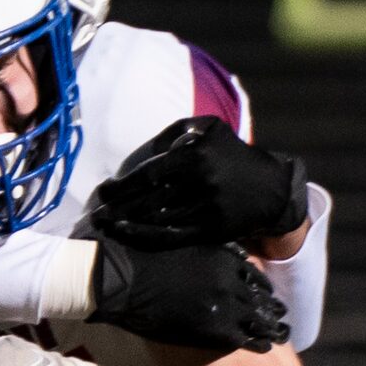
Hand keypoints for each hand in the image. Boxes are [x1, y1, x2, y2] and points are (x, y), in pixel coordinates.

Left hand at [88, 116, 308, 247]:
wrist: (270, 187)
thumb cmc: (230, 154)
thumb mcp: (208, 128)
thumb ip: (174, 132)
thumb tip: (143, 151)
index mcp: (195, 155)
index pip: (148, 174)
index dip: (121, 187)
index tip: (102, 192)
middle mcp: (200, 181)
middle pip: (147, 199)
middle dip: (117, 208)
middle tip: (96, 214)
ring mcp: (206, 208)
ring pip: (156, 219)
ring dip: (126, 224)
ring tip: (105, 226)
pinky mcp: (211, 230)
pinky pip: (170, 236)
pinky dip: (145, 237)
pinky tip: (128, 236)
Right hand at [88, 240, 285, 352]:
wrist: (123, 279)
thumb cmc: (142, 260)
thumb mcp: (183, 246)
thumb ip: (207, 253)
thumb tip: (215, 256)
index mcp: (224, 257)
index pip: (255, 274)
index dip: (263, 287)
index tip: (268, 295)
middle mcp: (231, 278)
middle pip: (261, 296)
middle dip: (271, 308)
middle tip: (281, 316)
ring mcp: (226, 303)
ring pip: (260, 318)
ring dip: (271, 327)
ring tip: (280, 334)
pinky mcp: (216, 328)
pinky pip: (247, 338)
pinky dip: (260, 343)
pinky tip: (266, 348)